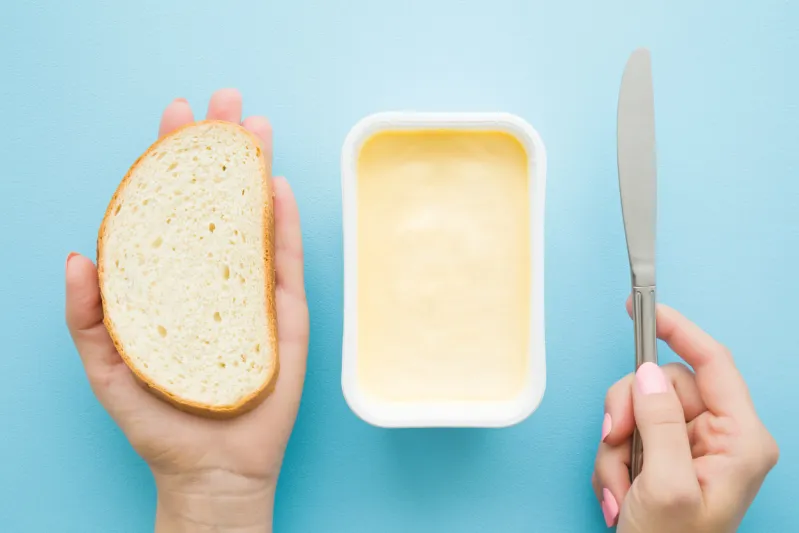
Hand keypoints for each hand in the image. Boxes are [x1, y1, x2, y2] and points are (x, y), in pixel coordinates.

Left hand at [65, 89, 308, 532]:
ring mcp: (253, 291)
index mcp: (172, 281)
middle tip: (226, 101)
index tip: (175, 116)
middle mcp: (213, 276)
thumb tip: (77, 256)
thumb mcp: (107, 368)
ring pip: (255, 219)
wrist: (213, 468)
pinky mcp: (285, 313)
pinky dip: (284, 222)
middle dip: (220, 148)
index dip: (172, 160)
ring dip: (256, 171)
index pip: (171, 208)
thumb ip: (87, 317)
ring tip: (256, 127)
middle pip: (216, 201)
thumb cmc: (158, 422)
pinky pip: (286, 260)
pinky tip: (277, 186)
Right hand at [592, 300, 778, 531]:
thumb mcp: (664, 485)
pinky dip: (612, 459)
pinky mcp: (664, 455)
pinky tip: (621, 492)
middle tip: (616, 442)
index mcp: (740, 439)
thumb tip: (648, 373)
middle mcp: (719, 436)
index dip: (679, 330)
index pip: (713, 363)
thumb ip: (659, 422)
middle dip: (628, 414)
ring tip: (621, 486)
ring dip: (616, 446)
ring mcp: (689, 445)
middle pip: (661, 384)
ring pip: (637, 407)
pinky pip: (627, 431)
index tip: (644, 309)